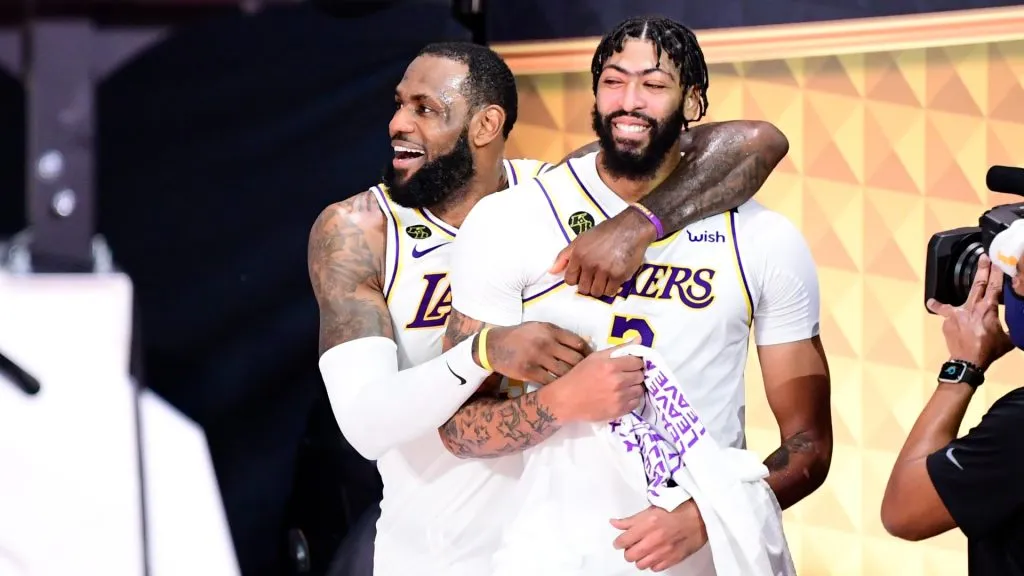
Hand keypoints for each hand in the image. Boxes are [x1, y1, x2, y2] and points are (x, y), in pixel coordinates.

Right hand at [484, 322, 591, 384]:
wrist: (494, 345)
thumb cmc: (520, 335)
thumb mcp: (539, 327)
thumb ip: (559, 335)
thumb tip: (582, 345)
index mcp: (550, 330)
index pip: (578, 343)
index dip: (588, 354)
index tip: (592, 361)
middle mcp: (546, 343)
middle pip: (575, 359)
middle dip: (584, 370)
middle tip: (588, 377)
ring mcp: (537, 358)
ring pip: (564, 372)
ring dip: (572, 380)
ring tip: (577, 384)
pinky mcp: (529, 372)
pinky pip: (550, 382)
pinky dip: (557, 386)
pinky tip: (561, 388)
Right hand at [545, 343, 645, 421]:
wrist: (566, 400)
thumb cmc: (579, 376)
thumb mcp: (596, 357)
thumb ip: (619, 348)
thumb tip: (639, 339)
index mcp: (611, 366)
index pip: (637, 362)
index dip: (634, 362)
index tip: (628, 364)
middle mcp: (617, 382)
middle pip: (640, 376)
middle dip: (635, 374)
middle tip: (625, 375)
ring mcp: (619, 398)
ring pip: (640, 390)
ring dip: (634, 387)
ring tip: (623, 386)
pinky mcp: (619, 411)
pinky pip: (636, 403)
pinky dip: (631, 399)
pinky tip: (621, 396)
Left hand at [549, 208, 655, 297]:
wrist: (630, 228)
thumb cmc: (605, 232)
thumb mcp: (581, 239)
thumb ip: (564, 256)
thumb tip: (551, 271)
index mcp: (578, 254)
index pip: (569, 280)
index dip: (577, 279)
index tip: (584, 275)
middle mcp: (589, 263)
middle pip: (583, 289)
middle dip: (588, 285)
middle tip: (596, 276)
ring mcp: (604, 270)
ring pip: (596, 292)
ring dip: (600, 288)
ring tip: (605, 278)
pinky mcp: (618, 275)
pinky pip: (610, 292)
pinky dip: (611, 288)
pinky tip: (614, 278)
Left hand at [610, 501, 707, 571]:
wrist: (700, 516)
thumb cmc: (677, 508)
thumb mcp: (652, 509)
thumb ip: (631, 519)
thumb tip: (614, 523)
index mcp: (647, 524)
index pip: (623, 541)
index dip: (619, 542)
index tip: (620, 542)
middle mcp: (654, 540)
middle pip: (630, 556)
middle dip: (628, 551)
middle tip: (631, 546)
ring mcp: (664, 551)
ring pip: (641, 565)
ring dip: (640, 558)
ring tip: (644, 551)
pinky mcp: (673, 559)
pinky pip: (655, 568)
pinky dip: (653, 563)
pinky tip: (655, 555)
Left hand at [926, 255, 1013, 369]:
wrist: (968, 361)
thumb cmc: (989, 350)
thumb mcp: (1007, 338)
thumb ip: (1010, 327)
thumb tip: (1018, 322)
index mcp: (988, 309)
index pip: (994, 287)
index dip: (997, 273)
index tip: (998, 261)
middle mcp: (972, 307)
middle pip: (978, 285)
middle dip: (982, 270)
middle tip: (983, 257)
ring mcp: (957, 313)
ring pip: (959, 297)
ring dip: (961, 289)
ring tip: (956, 283)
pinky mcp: (947, 320)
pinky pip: (944, 311)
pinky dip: (939, 307)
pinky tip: (931, 302)